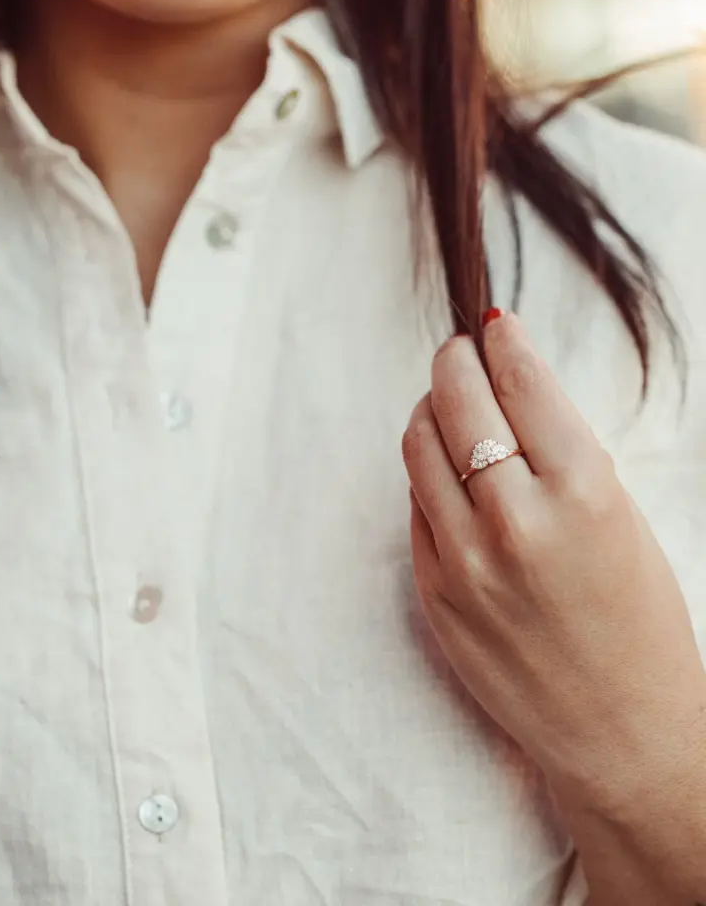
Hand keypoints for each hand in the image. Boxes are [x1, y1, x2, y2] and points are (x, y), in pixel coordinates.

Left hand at [402, 310, 705, 809]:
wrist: (621, 730)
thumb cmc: (639, 620)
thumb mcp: (620, 517)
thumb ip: (562, 451)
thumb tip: (510, 384)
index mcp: (582, 491)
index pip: (521, 381)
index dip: (503, 340)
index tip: (494, 324)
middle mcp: (516, 518)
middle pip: (458, 399)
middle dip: (455, 361)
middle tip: (459, 352)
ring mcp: (465, 557)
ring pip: (419, 443)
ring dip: (430, 408)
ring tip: (446, 402)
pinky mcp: (434, 590)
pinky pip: (415, 502)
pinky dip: (427, 472)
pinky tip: (446, 468)